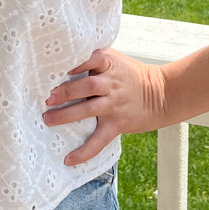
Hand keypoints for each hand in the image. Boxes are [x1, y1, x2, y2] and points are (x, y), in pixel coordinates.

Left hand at [42, 48, 168, 166]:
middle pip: (87, 86)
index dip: (77, 62)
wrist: (161, 95)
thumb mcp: (116, 59)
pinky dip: (84, 152)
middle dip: (66, 92)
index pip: (93, 58)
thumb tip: (66, 50)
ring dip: (66, 115)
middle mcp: (111, 84)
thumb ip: (94, 56)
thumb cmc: (132, 75)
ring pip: (89, 110)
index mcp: (109, 65)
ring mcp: (114, 105)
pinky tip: (69, 159)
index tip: (60, 65)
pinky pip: (99, 140)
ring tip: (48, 119)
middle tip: (47, 98)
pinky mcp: (117, 124)